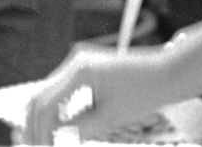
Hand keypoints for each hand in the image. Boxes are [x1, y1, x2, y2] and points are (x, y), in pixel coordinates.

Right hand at [22, 43, 181, 145]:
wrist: (167, 72)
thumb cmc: (143, 93)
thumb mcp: (108, 118)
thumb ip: (76, 129)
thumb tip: (53, 140)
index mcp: (80, 71)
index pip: (44, 104)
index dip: (38, 131)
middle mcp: (75, 61)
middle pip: (40, 96)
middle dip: (34, 125)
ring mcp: (80, 62)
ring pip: (48, 93)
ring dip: (43, 118)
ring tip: (43, 142)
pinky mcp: (86, 67)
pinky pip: (62, 90)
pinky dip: (56, 110)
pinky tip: (57, 129)